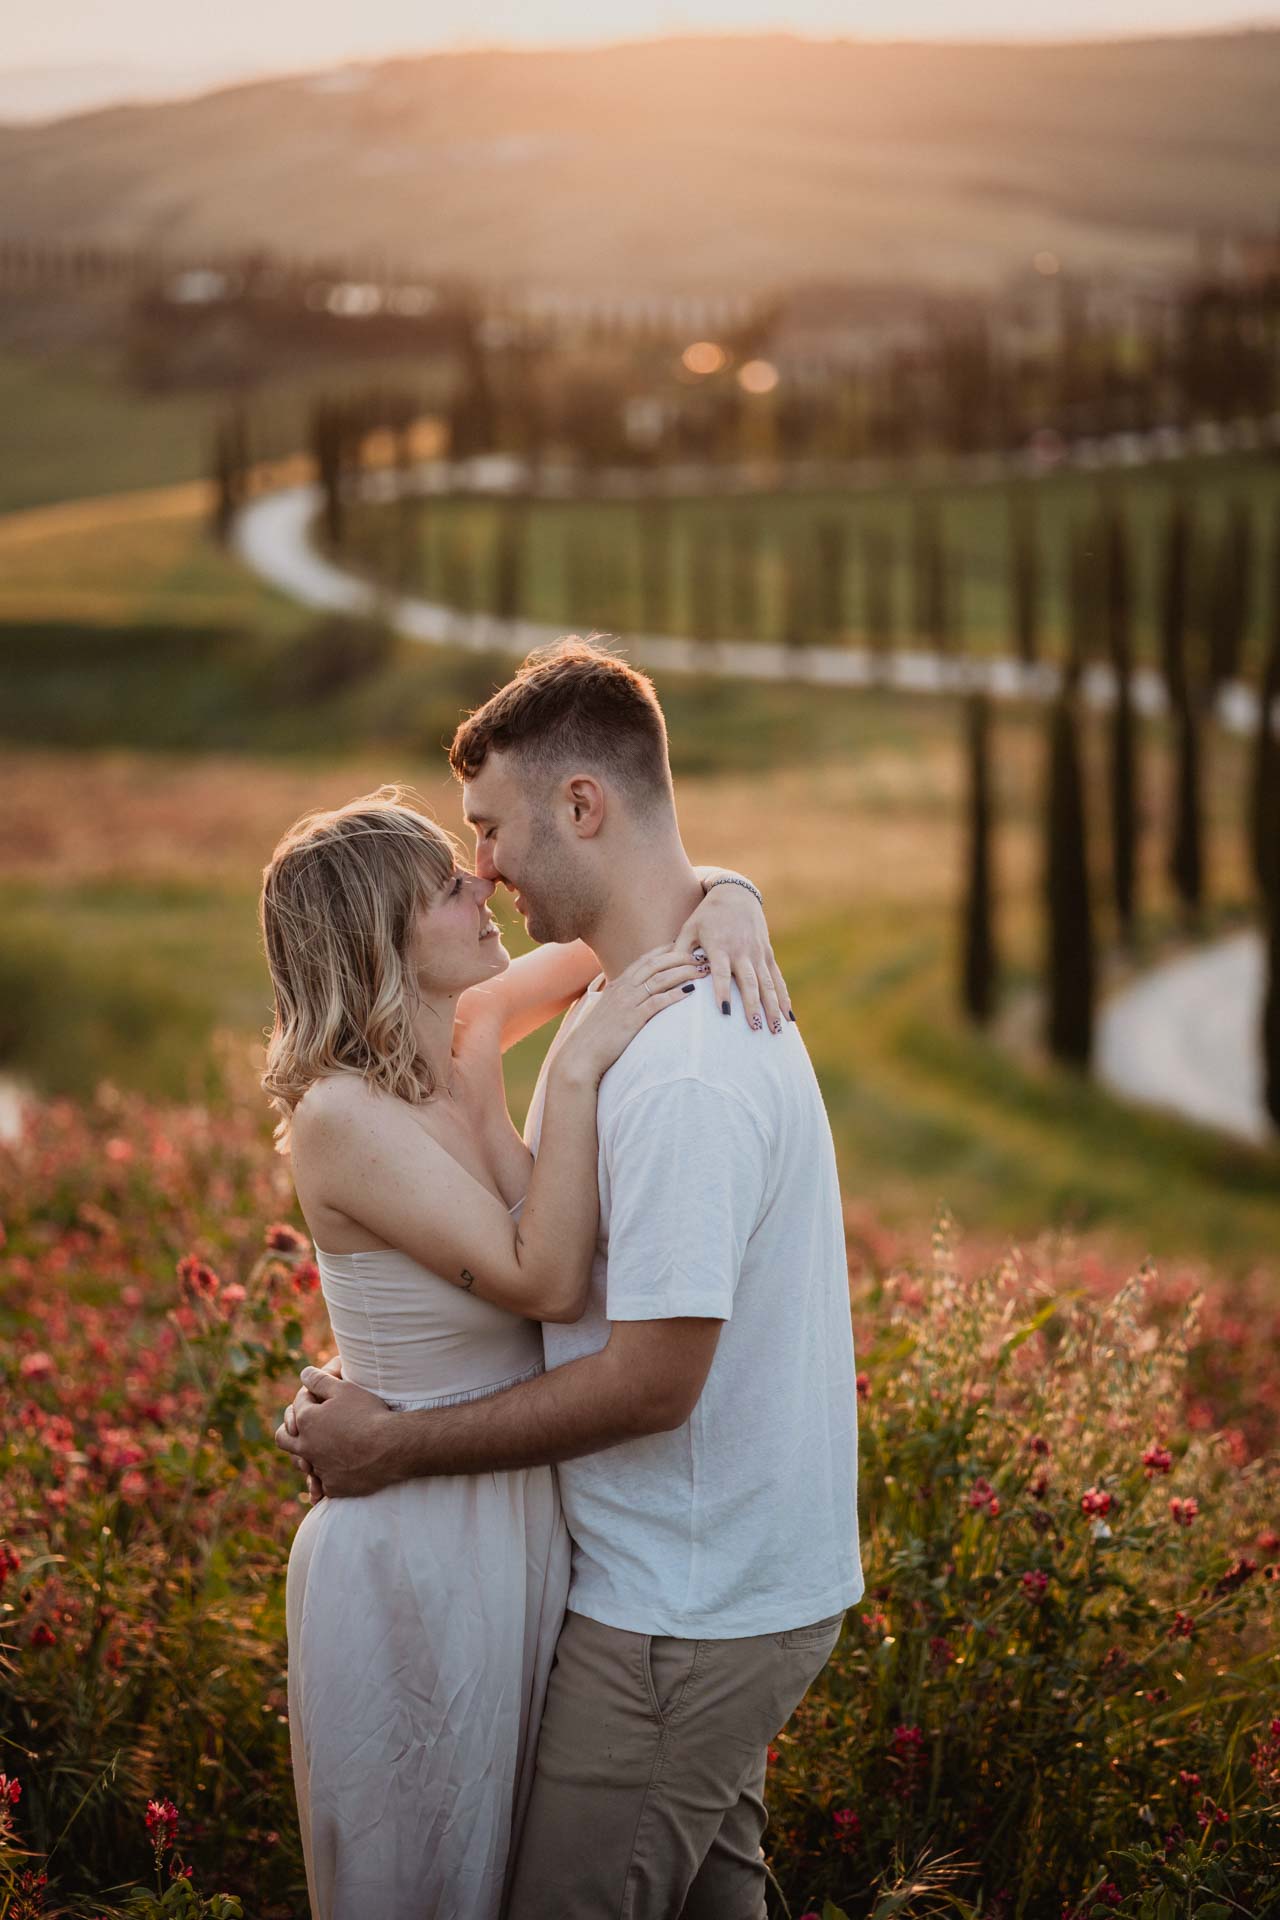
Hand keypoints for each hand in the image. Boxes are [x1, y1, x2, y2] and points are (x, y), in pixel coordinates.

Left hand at [275, 1367, 397, 1498]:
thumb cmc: (368, 1414)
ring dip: (307, 1455)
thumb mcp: (344, 1389)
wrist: (391, 1447)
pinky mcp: (333, 1487)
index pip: (298, 1404)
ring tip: (320, 1449)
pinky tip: (335, 1473)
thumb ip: (320, 1380)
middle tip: (305, 1426)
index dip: (310, 1396)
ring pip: (301, 1463)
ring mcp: (318, 1468)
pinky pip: (322, 1484)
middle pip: (283, 1438)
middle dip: (290, 1429)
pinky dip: (326, 1478)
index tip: (322, 1396)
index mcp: (306, 1420)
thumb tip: (304, 1373)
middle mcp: (306, 1446)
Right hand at [556, 945, 700, 1085]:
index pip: (645, 960)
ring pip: (660, 979)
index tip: (683, 946)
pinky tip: (690, 991)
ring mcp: (627, 1003)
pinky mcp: (632, 1019)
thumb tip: (637, 999)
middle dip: (680, 957)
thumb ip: (622, 1000)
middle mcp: (623, 989)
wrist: (581, 1055)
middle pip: (656, 964)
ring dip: (683, 972)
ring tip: (701, 971)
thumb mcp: (608, 1011)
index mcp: (618, 985)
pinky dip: (675, 994)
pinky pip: (657, 1002)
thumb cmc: (596, 1037)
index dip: (665, 951)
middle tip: (700, 956)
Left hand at [677, 880, 791, 1032]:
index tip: (724, 1013)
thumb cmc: (705, 915)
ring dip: (772, 1007)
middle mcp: (741, 950)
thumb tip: (666, 976)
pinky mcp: (767, 953)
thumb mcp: (688, 928)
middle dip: (753, 1006)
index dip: (722, 992)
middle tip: (755, 1028)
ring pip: (767, 983)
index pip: (721, 973)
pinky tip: (788, 1016)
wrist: (734, 894)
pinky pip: (777, 978)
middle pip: (749, 982)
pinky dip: (784, 997)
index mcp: (719, 945)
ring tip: (775, 1030)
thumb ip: (679, 951)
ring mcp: (757, 952)